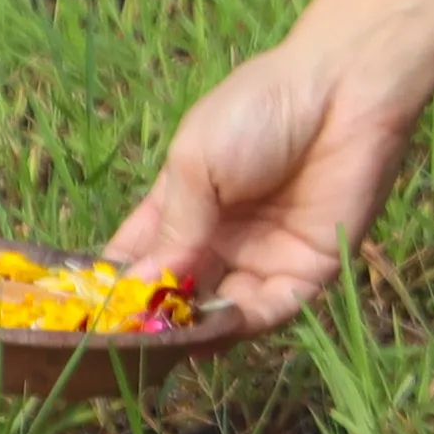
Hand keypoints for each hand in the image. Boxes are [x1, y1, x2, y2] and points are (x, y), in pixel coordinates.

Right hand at [108, 31, 425, 326]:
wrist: (341, 92)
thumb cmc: (256, 112)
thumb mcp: (196, 164)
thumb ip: (172, 227)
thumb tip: (137, 284)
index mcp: (186, 204)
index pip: (143, 256)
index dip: (120, 284)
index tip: (92, 312)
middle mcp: (223, 237)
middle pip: (181, 290)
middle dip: (156, 315)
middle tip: (127, 338)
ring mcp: (266, 255)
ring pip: (222, 309)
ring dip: (194, 327)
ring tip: (165, 341)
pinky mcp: (310, 269)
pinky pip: (272, 309)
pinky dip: (241, 325)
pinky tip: (210, 331)